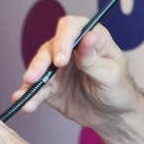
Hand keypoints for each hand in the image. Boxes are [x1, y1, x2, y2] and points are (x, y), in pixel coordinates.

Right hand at [16, 16, 141, 130]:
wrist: (113, 115)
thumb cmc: (119, 89)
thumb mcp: (112, 75)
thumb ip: (94, 60)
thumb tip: (87, 37)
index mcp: (92, 38)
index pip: (73, 28)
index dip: (64, 40)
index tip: (61, 60)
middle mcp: (72, 49)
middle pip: (51, 47)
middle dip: (41, 62)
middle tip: (35, 77)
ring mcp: (59, 68)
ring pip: (40, 67)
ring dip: (32, 79)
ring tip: (25, 93)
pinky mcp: (51, 86)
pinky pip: (37, 89)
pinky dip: (29, 95)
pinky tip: (24, 103)